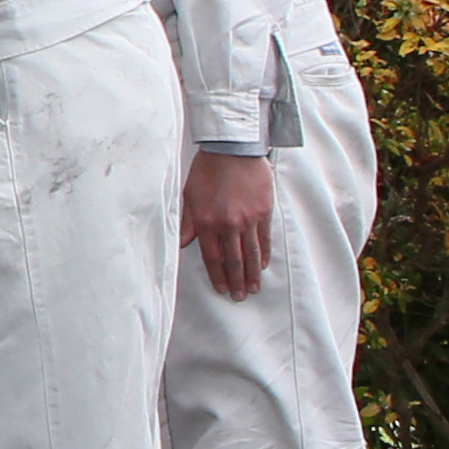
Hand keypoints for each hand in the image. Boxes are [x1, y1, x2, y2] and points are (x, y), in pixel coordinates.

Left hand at [182, 149, 275, 302]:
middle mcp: (228, 224)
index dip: (218, 276)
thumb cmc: (207, 171)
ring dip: (252, 274)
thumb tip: (183, 244)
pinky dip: (264, 254)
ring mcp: (248, 219)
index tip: (222, 289)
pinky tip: (263, 266)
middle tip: (241, 297)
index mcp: (206, 222)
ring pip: (251, 253)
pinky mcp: (264, 212)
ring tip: (254, 288)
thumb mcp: (188, 196)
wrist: (232, 150)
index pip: (212, 258)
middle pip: (233, 260)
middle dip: (236, 281)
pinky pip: (264, 239)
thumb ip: (186, 222)